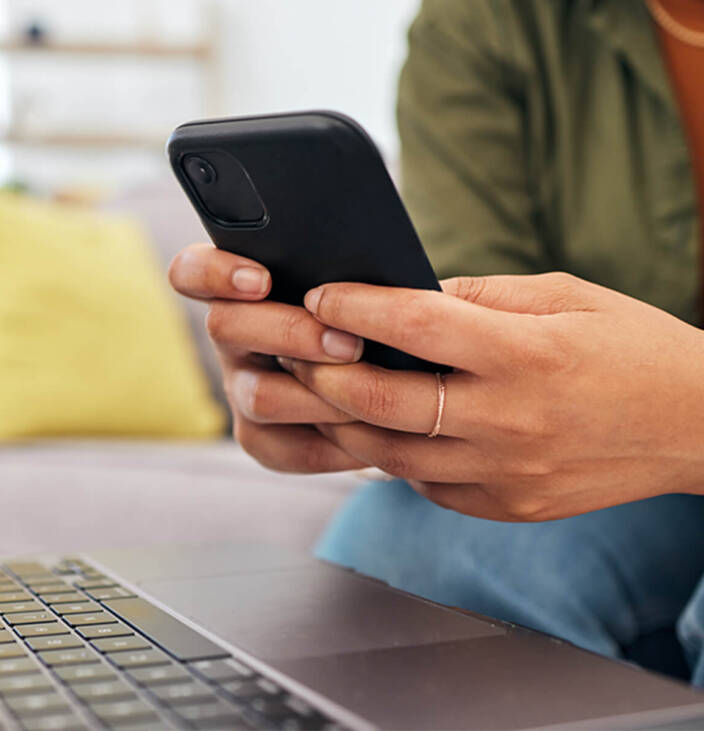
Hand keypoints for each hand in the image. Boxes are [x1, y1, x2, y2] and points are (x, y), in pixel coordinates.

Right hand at [168, 243, 368, 472]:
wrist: (395, 385)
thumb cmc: (368, 314)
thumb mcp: (356, 284)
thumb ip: (345, 276)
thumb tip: (371, 278)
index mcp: (241, 288)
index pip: (192, 272)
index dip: (213, 274)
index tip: (260, 280)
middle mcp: (232, 339)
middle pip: (225, 326)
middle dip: (292, 334)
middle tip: (350, 344)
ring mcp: (241, 390)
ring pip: (259, 395)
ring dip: (321, 393)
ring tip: (374, 389)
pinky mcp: (262, 440)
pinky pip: (290, 448)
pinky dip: (338, 442)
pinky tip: (377, 432)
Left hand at [280, 272, 703, 520]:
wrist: (700, 424)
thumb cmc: (632, 346)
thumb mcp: (563, 296)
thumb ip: (478, 296)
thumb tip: (402, 293)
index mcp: (525, 354)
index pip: (414, 326)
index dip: (354, 306)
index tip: (319, 293)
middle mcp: (510, 420)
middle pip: (383, 402)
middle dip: (322, 374)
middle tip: (294, 351)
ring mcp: (507, 474)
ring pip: (390, 456)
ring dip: (343, 423)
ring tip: (319, 393)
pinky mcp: (508, 507)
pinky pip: (426, 486)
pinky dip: (394, 457)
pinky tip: (380, 430)